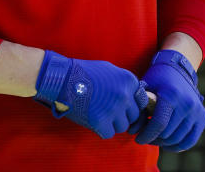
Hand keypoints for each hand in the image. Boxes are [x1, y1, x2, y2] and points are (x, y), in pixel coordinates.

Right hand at [34, 50, 149, 138]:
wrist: (62, 78)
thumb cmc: (85, 73)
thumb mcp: (110, 70)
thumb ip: (124, 83)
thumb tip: (136, 97)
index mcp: (129, 80)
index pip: (141, 102)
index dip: (131, 106)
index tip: (122, 107)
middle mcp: (124, 95)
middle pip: (134, 116)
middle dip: (122, 116)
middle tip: (108, 111)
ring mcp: (113, 109)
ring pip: (122, 127)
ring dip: (112, 124)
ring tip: (99, 113)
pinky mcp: (101, 121)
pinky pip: (109, 134)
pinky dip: (101, 130)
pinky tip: (92, 120)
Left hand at [132, 49, 204, 150]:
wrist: (179, 70)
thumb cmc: (158, 79)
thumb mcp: (146, 86)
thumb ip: (139, 106)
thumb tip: (133, 129)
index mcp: (171, 95)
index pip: (159, 124)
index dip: (147, 135)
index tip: (138, 139)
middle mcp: (186, 103)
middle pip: (167, 133)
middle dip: (153, 139)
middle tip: (145, 137)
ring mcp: (196, 111)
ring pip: (178, 139)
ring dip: (164, 143)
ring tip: (154, 139)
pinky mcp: (202, 117)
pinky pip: (190, 141)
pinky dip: (178, 146)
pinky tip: (167, 144)